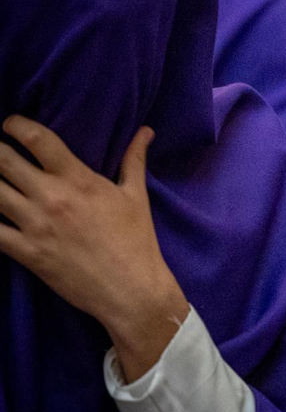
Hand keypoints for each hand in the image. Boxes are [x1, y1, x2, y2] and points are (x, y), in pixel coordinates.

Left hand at [0, 118, 186, 380]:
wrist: (130, 287)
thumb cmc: (136, 239)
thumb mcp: (136, 196)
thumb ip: (134, 159)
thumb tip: (145, 130)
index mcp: (79, 179)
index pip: (38, 140)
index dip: (16, 125)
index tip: (9, 124)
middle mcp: (52, 197)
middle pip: (3, 161)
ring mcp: (35, 225)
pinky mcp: (25, 252)